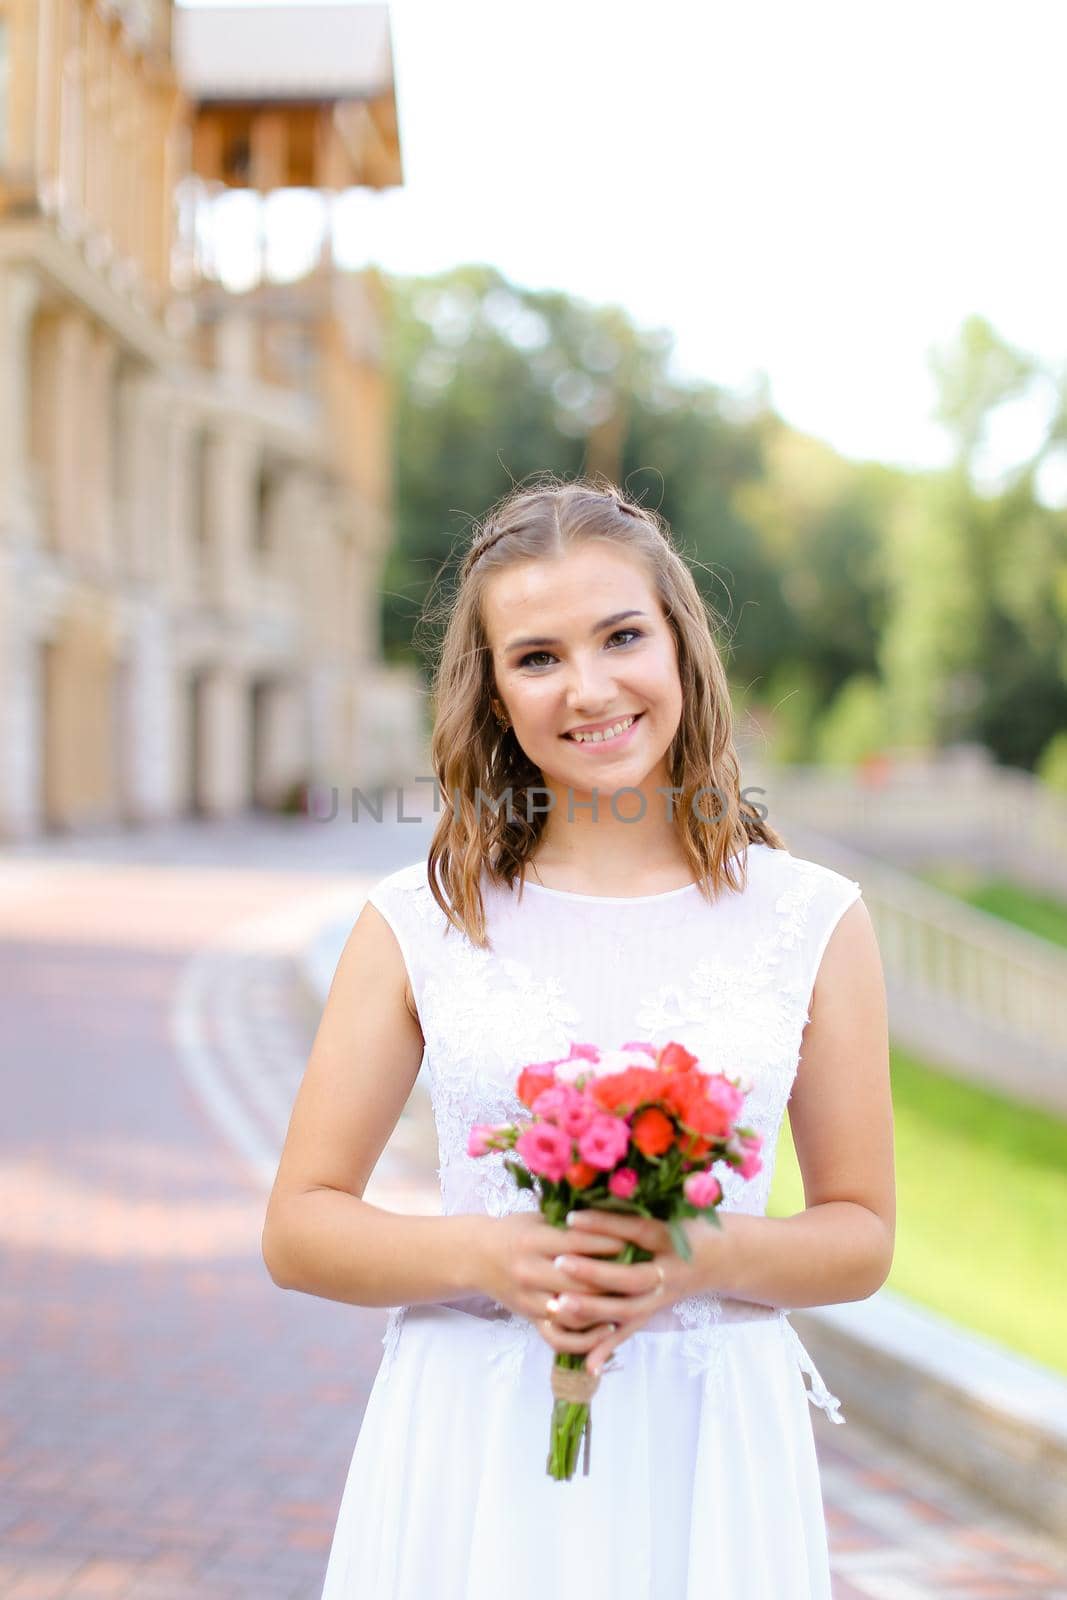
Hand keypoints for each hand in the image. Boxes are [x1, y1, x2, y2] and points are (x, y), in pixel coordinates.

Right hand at [474, 1211, 641, 1360]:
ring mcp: (529, 1299)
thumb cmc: (516, 1231)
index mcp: (532, 1240)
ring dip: (606, 1309)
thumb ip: (569, 1222)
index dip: (606, 1242)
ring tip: (633, 1301)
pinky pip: (560, 1337)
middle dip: (614, 1277)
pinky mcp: (529, 1319)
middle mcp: (529, 1271)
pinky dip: (586, 1337)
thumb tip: (615, 1215)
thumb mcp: (537, 1218)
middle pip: (579, 1280)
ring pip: (574, 1311)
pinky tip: (608, 1328)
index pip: (576, 1243)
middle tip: (643, 1272)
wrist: (477, 1257)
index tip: (633, 1240)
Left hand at [555, 1206, 703, 1373]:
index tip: (570, 1218)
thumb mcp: (670, 1208)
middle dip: (594, 1272)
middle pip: (631, 1277)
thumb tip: (590, 1191)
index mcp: (673, 1239)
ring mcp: (661, 1298)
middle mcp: (669, 1273)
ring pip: (627, 1310)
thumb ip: (634, 1204)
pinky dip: (608, 1350)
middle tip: (559, 1263)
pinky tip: (586, 1364)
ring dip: (593, 1311)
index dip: (604, 1224)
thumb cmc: (690, 1223)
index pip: (636, 1231)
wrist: (724, 1256)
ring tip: (558, 1306)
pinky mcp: (653, 1314)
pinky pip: (629, 1334)